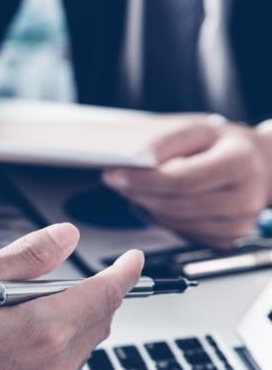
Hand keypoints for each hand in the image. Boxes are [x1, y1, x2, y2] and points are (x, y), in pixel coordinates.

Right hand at [0, 223, 143, 369]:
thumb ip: (25, 256)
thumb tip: (67, 237)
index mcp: (43, 332)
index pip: (106, 295)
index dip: (124, 273)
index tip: (133, 260)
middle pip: (95, 324)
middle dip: (85, 296)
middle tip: (38, 280)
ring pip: (72, 351)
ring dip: (59, 325)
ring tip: (2, 314)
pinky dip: (40, 353)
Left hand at [102, 118, 271, 247]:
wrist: (258, 165)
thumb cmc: (222, 145)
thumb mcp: (195, 129)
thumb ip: (164, 142)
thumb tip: (134, 160)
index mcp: (240, 163)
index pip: (182, 180)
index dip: (143, 180)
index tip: (113, 174)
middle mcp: (244, 198)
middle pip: (175, 205)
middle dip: (138, 193)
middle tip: (115, 180)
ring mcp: (237, 224)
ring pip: (174, 222)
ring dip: (146, 207)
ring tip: (134, 188)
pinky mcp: (226, 240)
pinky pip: (181, 233)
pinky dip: (162, 219)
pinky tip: (157, 202)